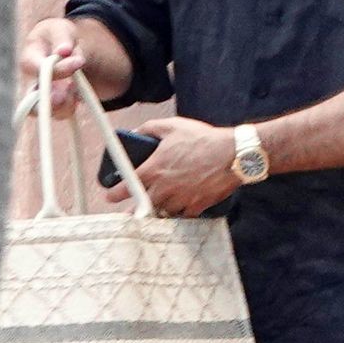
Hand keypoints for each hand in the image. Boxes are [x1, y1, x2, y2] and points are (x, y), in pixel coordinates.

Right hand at [19, 17, 84, 118]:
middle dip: (49, 101)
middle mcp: (31, 81)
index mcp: (29, 59)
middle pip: (31, 99)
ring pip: (47, 110)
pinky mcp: (56, 104)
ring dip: (63, 104)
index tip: (79, 61)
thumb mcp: (61, 29)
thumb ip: (62, 38)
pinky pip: (61, 113)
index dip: (56, 68)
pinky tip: (78, 95)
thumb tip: (64, 51)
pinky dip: (71, 107)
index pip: (35, 68)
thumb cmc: (59, 36)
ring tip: (75, 89)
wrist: (68, 48)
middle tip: (65, 94)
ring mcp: (43, 95)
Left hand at [104, 116, 240, 217]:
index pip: (126, 187)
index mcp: (154, 170)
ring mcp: (180, 199)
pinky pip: (184, 215)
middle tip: (132, 213)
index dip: (114, 194)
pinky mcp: (197, 206)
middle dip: (134, 211)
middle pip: (142, 207)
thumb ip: (149, 128)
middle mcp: (164, 188)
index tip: (110, 197)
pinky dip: (182, 212)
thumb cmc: (203, 139)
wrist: (233, 154)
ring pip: (163, 212)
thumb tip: (134, 132)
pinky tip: (182, 207)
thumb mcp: (173, 126)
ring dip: (160, 210)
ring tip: (160, 208)